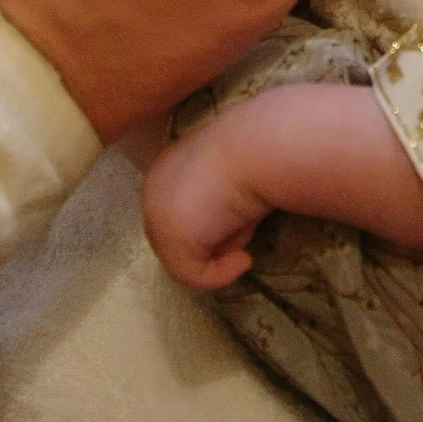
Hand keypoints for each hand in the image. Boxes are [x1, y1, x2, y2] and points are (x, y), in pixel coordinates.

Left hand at [143, 84, 422, 287]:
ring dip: (222, 252)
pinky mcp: (172, 238)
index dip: (216, 221)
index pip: (185, 212)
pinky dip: (221, 274)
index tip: (246, 213)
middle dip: (216, 238)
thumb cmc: (266, 148)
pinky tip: (246, 255)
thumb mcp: (239, 170)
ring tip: (249, 230)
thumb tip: (234, 225)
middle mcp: (154, 187)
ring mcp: (158, 213)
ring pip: (189, 259)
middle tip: (249, 223)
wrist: (267, 144)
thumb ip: (224, 194)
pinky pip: (195, 277)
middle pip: (183, 239)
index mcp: (168, 166)